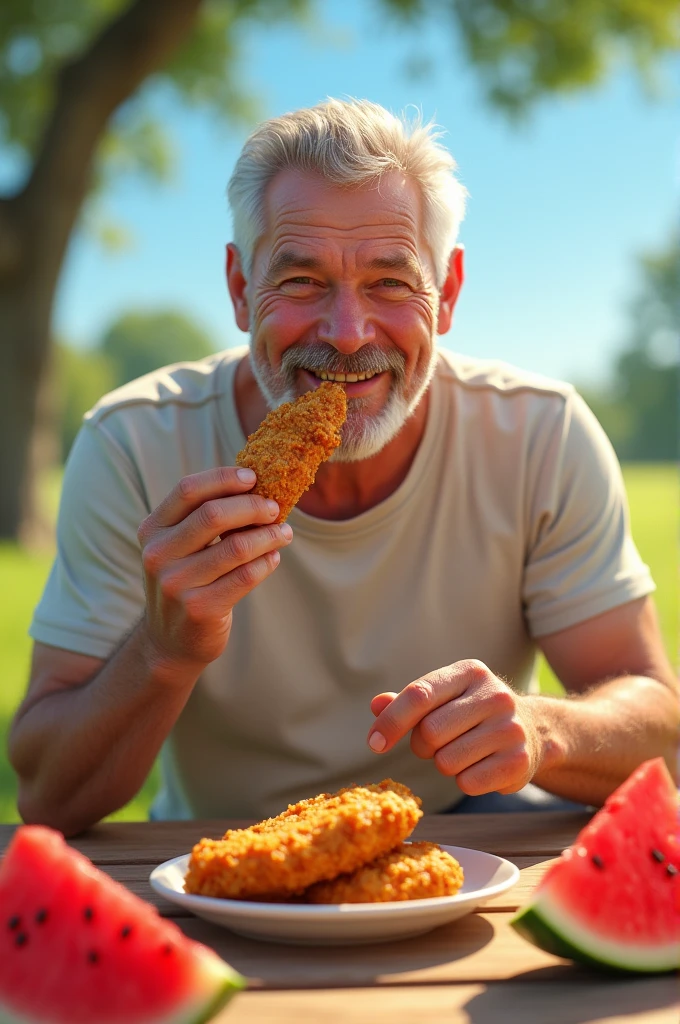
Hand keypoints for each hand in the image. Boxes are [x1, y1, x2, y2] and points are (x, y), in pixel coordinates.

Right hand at [137, 466, 291, 669]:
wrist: (169, 642)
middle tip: (274, 508)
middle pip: (213, 515)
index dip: (223, 479)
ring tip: (283, 533)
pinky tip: (273, 558)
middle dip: (252, 506)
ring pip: (236, 547)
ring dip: (268, 535)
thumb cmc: (184, 581)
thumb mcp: (179, 547)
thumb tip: (255, 486)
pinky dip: (266, 562)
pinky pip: (245, 576)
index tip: (253, 477)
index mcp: (152, 530)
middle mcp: (158, 555)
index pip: (188, 490)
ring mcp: (176, 584)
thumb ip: (202, 518)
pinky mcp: (199, 609)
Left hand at [367, 660, 543, 794]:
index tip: (374, 743)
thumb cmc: (472, 712)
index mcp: (470, 672)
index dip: (391, 721)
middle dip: (423, 745)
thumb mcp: (444, 697)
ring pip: (446, 761)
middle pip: (429, 732)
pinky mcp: (519, 761)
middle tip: (438, 743)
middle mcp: (495, 695)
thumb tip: (376, 705)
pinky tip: (480, 766)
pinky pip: (467, 783)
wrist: (532, 730)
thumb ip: (408, 701)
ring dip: (444, 764)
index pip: (420, 695)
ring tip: (463, 752)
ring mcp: (510, 728)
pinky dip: (464, 780)